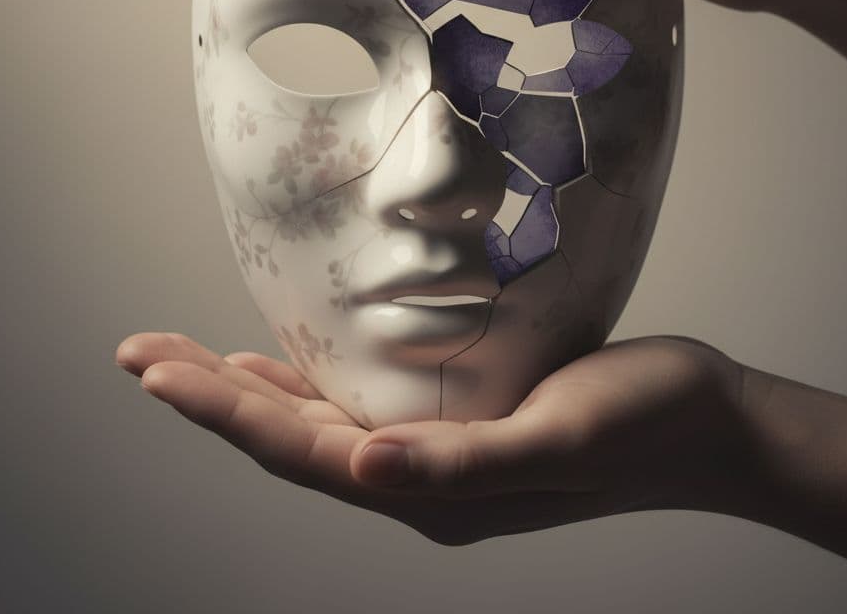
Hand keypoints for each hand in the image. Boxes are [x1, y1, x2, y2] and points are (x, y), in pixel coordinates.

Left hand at [115, 332, 748, 544]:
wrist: (705, 425)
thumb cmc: (640, 423)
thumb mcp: (556, 439)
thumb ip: (461, 466)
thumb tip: (363, 469)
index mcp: (430, 492)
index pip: (299, 451)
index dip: (221, 412)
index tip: (154, 369)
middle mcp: (419, 479)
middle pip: (289, 439)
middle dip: (210, 398)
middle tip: (141, 354)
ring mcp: (437, 453)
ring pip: (316, 424)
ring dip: (248, 392)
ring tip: (188, 361)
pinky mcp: (460, 420)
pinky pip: (359, 406)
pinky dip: (307, 385)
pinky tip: (286, 365)